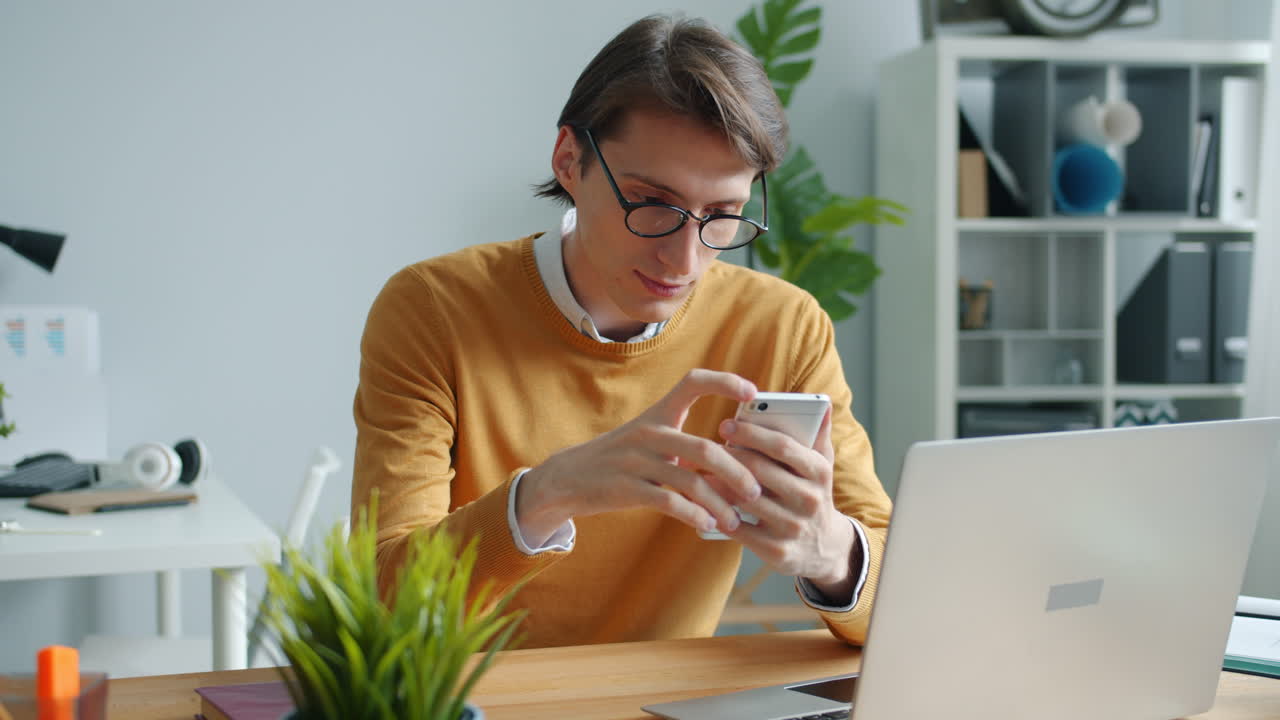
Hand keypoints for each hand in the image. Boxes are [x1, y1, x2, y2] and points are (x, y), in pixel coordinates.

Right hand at [516, 369, 762, 544]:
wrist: (568, 479)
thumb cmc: (622, 461)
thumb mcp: (650, 441)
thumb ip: (687, 446)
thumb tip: (738, 464)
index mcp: (658, 413)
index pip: (693, 382)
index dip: (724, 381)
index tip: (753, 392)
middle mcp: (649, 431)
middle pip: (706, 448)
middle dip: (737, 472)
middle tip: (756, 492)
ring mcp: (636, 460)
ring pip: (691, 481)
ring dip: (719, 504)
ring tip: (735, 520)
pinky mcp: (626, 488)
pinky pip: (669, 501)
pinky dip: (693, 515)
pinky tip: (706, 524)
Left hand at [720, 408, 858, 599]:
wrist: (825, 549)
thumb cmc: (812, 494)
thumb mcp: (822, 466)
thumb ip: (817, 435)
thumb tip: (821, 404)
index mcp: (820, 473)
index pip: (782, 447)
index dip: (751, 433)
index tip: (726, 424)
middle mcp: (809, 500)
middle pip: (759, 471)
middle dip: (728, 455)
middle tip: (702, 446)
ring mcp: (793, 527)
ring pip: (745, 500)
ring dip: (716, 484)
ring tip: (696, 471)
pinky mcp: (777, 551)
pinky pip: (739, 529)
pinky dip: (718, 514)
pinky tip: (702, 501)